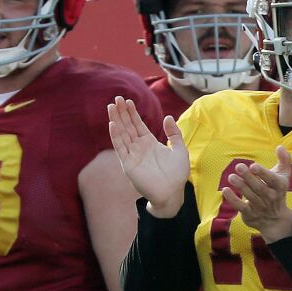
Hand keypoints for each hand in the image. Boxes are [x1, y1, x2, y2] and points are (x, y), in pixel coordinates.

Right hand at [107, 96, 189, 214]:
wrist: (173, 193)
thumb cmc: (177, 174)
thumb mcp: (180, 150)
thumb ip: (174, 134)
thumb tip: (168, 117)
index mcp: (150, 143)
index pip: (138, 124)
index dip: (132, 113)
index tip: (127, 100)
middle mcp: (139, 147)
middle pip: (128, 126)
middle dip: (122, 113)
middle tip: (117, 98)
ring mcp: (133, 155)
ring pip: (122, 134)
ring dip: (116, 120)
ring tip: (111, 106)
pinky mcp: (128, 164)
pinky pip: (120, 148)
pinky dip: (116, 136)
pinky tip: (112, 124)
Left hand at [223, 146, 291, 242]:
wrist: (276, 219)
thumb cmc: (277, 191)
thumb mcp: (284, 176)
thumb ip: (284, 160)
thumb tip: (280, 147)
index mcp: (279, 186)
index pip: (272, 180)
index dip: (263, 173)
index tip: (253, 166)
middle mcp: (271, 197)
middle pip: (259, 187)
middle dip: (248, 177)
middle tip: (238, 166)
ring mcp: (260, 206)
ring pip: (250, 196)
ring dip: (240, 186)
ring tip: (231, 176)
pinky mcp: (250, 214)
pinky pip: (241, 207)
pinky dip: (233, 199)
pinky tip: (225, 190)